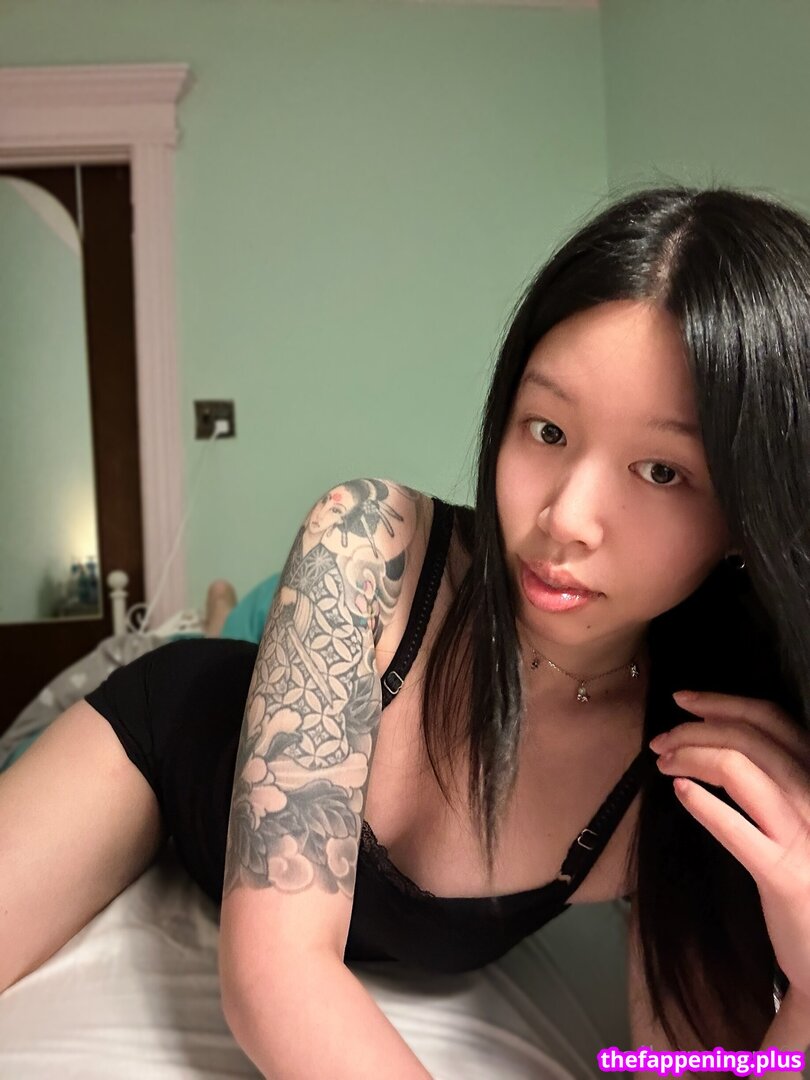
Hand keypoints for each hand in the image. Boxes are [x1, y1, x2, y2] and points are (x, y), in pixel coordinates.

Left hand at [649, 691, 809, 999]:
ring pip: (738, 769)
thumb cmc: (806, 874)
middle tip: (660, 742)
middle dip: (694, 731)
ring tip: (662, 764)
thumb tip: (715, 739)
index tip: (682, 700)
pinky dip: (702, 802)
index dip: (722, 702)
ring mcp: (803, 834)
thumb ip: (773, 778)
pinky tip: (680, 792)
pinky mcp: (784, 875)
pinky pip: (735, 827)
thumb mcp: (798, 815)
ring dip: (690, 756)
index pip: (772, 718)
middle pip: (748, 738)